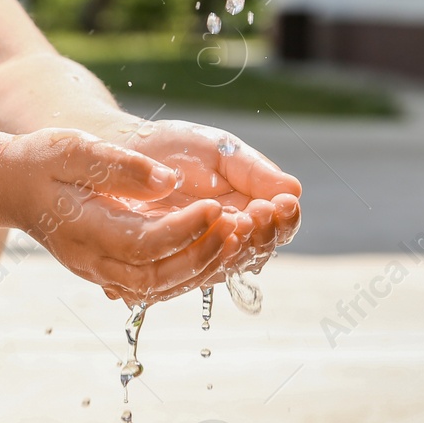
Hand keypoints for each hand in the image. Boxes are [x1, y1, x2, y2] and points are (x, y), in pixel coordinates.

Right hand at [0, 129, 238, 305]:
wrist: (14, 187)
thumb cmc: (44, 161)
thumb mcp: (75, 149)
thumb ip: (120, 165)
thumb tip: (167, 181)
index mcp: (83, 229)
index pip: (141, 242)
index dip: (183, 230)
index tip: (216, 207)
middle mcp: (92, 260)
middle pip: (154, 278)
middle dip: (201, 257)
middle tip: (236, 226)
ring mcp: (102, 271)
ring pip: (159, 288)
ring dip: (202, 267)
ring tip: (236, 235)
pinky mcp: (113, 270)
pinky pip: (157, 284)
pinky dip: (191, 270)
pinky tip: (217, 245)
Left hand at [108, 118, 300, 299]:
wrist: (129, 152)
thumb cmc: (178, 149)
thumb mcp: (222, 152)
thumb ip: (255, 172)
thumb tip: (294, 189)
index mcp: (250, 208)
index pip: (280, 226)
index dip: (285, 218)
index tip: (282, 202)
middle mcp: (230, 236)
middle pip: (261, 250)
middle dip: (264, 233)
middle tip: (258, 211)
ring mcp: (202, 251)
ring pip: (233, 263)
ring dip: (239, 246)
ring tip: (238, 221)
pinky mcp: (173, 263)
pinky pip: (196, 273)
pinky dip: (208, 258)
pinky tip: (212, 241)